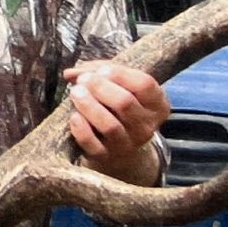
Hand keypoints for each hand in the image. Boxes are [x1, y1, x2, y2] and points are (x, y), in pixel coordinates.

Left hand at [64, 60, 168, 182]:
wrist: (119, 149)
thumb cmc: (118, 107)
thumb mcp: (119, 86)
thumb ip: (98, 72)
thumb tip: (71, 73)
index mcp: (157, 105)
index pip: (144, 84)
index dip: (120, 74)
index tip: (102, 70)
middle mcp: (146, 127)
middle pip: (124, 103)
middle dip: (100, 87)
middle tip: (84, 80)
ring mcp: (127, 144)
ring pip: (109, 125)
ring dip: (89, 105)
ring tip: (75, 92)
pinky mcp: (106, 156)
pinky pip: (92, 143)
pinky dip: (81, 128)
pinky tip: (74, 116)